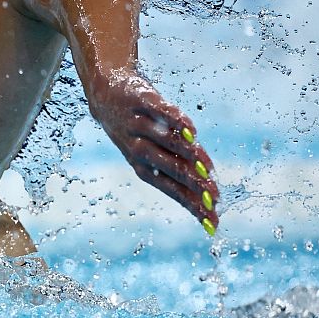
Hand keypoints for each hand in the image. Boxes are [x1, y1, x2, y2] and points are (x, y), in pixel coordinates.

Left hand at [90, 69, 219, 232]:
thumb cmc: (138, 131)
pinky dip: (175, 120)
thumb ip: (178, 168)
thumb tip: (207, 192)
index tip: (212, 221)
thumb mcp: (152, 154)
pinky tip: (191, 130)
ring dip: (188, 154)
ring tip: (207, 169)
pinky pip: (159, 110)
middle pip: (170, 168)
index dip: (193, 205)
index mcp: (143, 167)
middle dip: (193, 184)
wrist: (104, 95)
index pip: (172, 189)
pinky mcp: (141, 99)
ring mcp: (139, 123)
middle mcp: (138, 148)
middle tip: (214, 197)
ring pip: (165, 141)